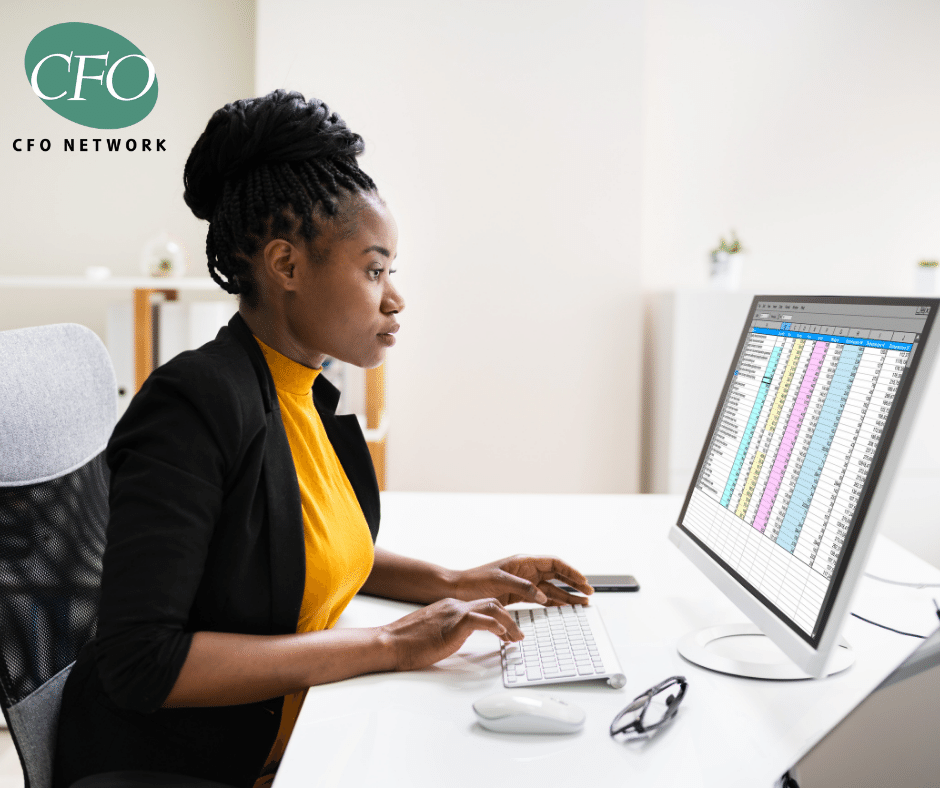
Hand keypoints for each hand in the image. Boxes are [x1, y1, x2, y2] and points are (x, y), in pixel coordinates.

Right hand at [381, 597, 522, 671]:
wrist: (390, 643)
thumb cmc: (407, 643)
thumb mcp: (433, 633)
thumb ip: (448, 631)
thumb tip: (459, 639)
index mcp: (450, 607)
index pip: (481, 606)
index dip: (499, 618)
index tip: (507, 631)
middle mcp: (454, 606)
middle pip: (491, 602)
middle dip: (509, 618)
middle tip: (518, 635)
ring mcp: (454, 613)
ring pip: (492, 608)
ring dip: (509, 623)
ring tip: (516, 637)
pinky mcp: (454, 624)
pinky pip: (482, 620)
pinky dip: (497, 626)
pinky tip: (503, 636)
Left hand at [453, 555, 593, 606]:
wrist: (457, 590)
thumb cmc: (474, 582)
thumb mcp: (500, 582)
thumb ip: (523, 588)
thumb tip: (541, 595)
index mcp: (523, 561)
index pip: (554, 563)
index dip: (571, 571)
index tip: (583, 581)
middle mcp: (526, 571)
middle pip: (556, 575)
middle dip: (573, 583)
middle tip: (589, 593)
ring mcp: (523, 583)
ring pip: (550, 588)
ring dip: (566, 595)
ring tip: (581, 604)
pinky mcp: (517, 595)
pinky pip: (540, 598)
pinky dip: (552, 603)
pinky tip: (562, 608)